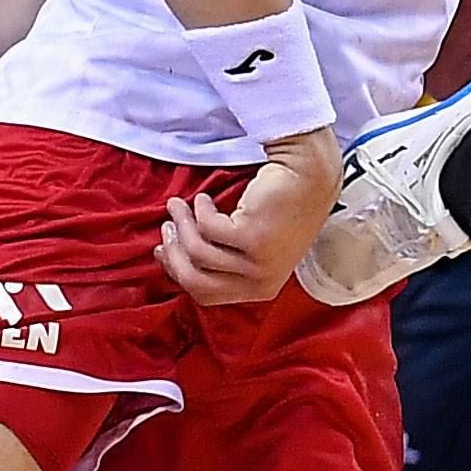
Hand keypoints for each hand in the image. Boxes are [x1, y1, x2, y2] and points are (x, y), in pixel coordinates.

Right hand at [160, 140, 339, 308]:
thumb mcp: (251, 245)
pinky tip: (206, 199)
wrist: (308, 177)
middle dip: (173, 252)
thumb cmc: (279, 208)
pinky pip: (208, 229)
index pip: (204, 292)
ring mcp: (258, 262)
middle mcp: (260, 281)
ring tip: (179, 205)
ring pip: (198, 251)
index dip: (177, 271)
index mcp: (260, 289)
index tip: (162, 248)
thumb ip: (221, 258)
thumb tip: (170, 254)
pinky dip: (201, 211)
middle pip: (195, 280)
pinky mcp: (253, 238)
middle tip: (167, 225)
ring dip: (182, 224)